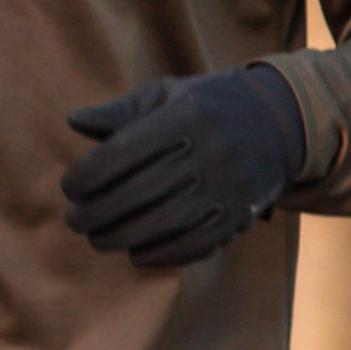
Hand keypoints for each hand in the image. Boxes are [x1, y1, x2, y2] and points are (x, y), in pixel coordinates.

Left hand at [60, 66, 308, 271]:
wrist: (280, 123)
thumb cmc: (207, 106)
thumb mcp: (169, 95)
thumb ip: (121, 111)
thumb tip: (74, 120)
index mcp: (186, 116)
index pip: (123, 153)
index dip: (88, 176)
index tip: (70, 188)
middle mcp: (209, 151)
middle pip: (138, 193)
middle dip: (96, 213)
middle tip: (74, 220)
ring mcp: (228, 187)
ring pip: (163, 224)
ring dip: (121, 237)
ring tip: (97, 239)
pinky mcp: (240, 215)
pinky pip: (194, 244)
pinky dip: (160, 254)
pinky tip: (135, 253)